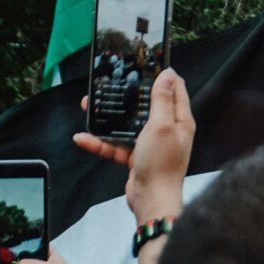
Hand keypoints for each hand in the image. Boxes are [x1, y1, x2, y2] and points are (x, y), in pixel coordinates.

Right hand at [73, 69, 193, 197]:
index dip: (164, 76)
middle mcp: (167, 130)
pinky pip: (115, 145)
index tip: (149, 64)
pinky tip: (84, 138)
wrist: (151, 200)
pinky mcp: (136, 157)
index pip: (175, 90)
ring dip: (107, 118)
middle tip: (112, 84)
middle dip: (128, 95)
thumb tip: (168, 75)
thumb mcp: (161, 125)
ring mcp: (151, 144)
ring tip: (89, 107)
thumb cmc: (161, 164)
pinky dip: (100, 142)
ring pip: (126, 125)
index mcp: (180, 120)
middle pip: (146, 106)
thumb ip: (162, 100)